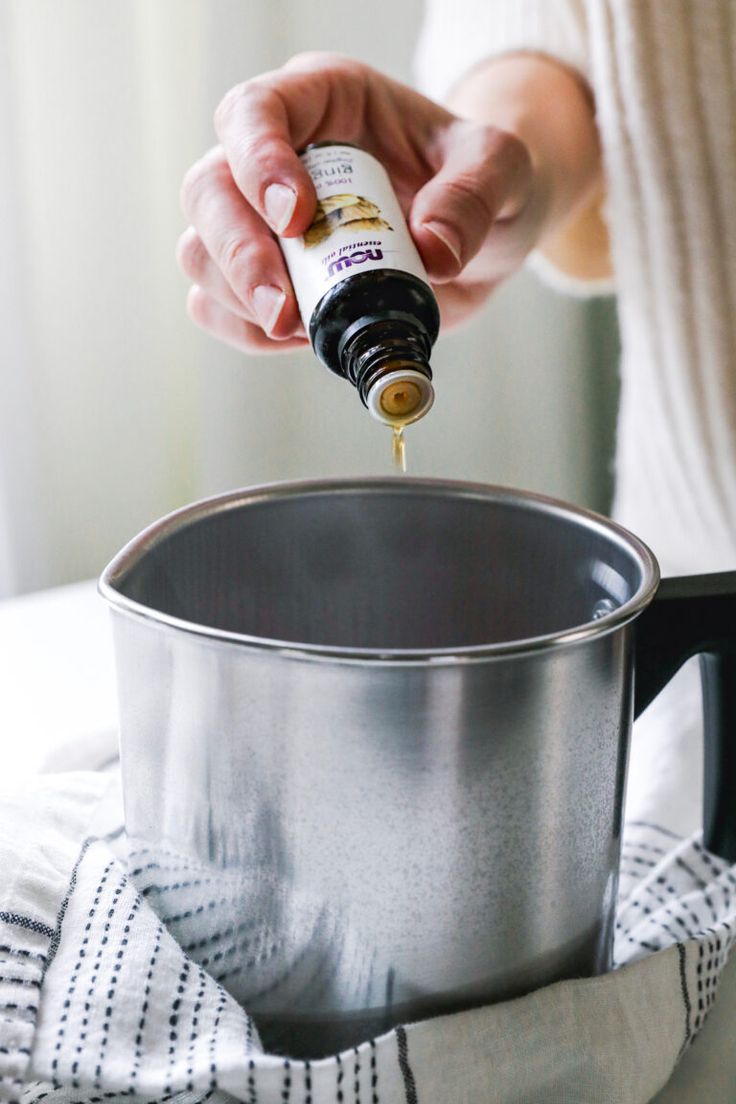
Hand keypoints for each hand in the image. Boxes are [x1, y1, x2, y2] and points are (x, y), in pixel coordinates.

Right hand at [177, 52, 540, 352]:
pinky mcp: (266, 277)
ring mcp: (261, 220)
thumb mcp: (501, 169)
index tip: (295, 220)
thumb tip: (431, 252)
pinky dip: (244, 329)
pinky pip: (216, 304)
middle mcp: (277, 155)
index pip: (255, 112)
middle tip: (284, 308)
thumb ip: (473, 196)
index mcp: (324, 103)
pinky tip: (294, 336)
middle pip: (209, 188)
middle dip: (238, 253)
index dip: (259, 163)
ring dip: (237, 297)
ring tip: (298, 325)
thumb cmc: (480, 181)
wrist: (482, 232)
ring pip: (201, 249)